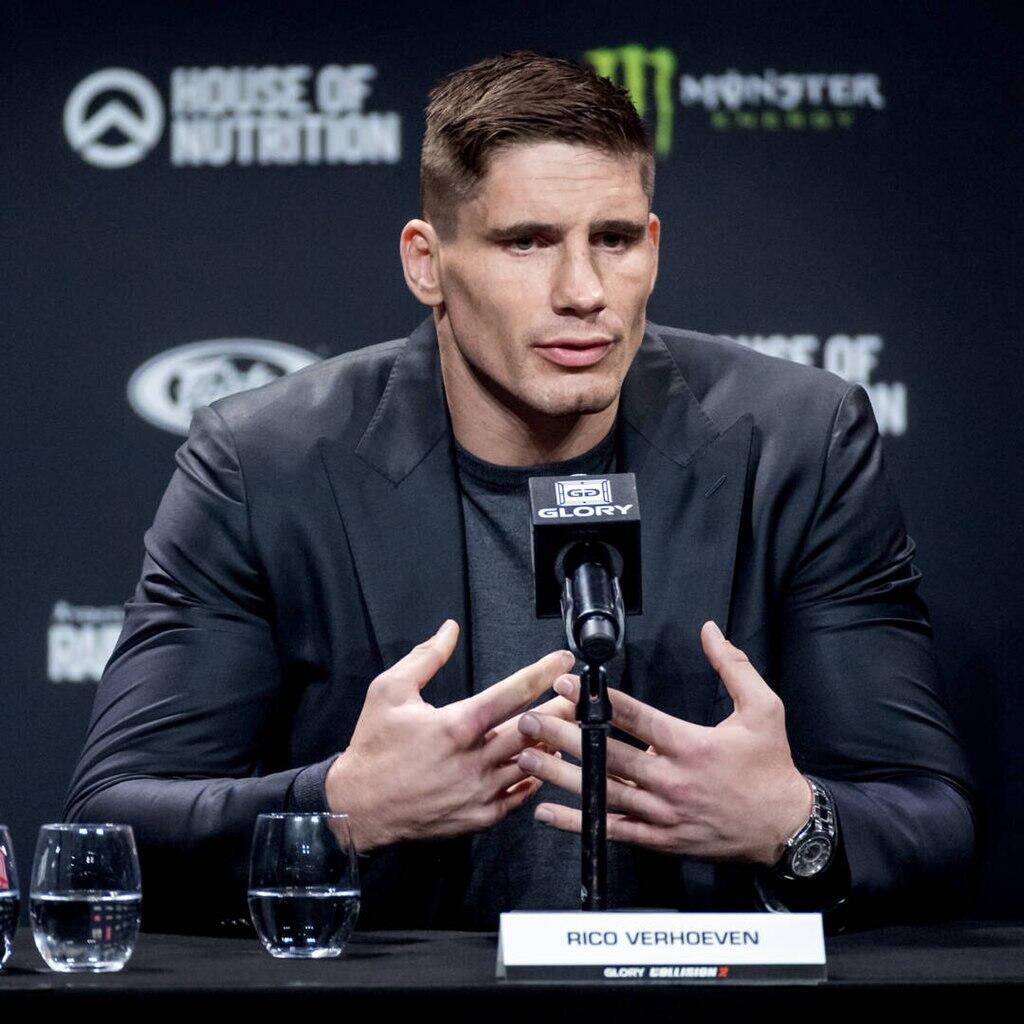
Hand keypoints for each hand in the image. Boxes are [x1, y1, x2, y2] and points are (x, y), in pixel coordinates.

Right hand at [325, 620, 576, 850]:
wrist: (357, 806)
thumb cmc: (373, 746)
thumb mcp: (389, 691)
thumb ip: (425, 657)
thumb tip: (449, 629)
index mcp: (457, 725)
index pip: (513, 693)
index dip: (543, 673)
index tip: (565, 660)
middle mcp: (474, 759)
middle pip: (534, 730)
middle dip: (561, 709)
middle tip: (578, 695)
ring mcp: (479, 791)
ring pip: (532, 764)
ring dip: (552, 744)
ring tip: (567, 727)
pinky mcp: (479, 816)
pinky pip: (519, 796)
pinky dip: (533, 778)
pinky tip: (539, 764)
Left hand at [516, 620, 813, 866]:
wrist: (786, 828)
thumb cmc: (771, 767)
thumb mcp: (764, 708)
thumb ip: (734, 665)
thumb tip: (709, 629)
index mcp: (691, 745)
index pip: (634, 718)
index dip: (597, 701)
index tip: (567, 685)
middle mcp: (671, 781)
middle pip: (608, 756)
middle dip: (563, 736)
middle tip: (529, 721)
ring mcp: (663, 813)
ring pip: (602, 793)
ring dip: (561, 775)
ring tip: (526, 758)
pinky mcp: (660, 839)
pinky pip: (611, 830)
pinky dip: (577, 822)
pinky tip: (546, 812)